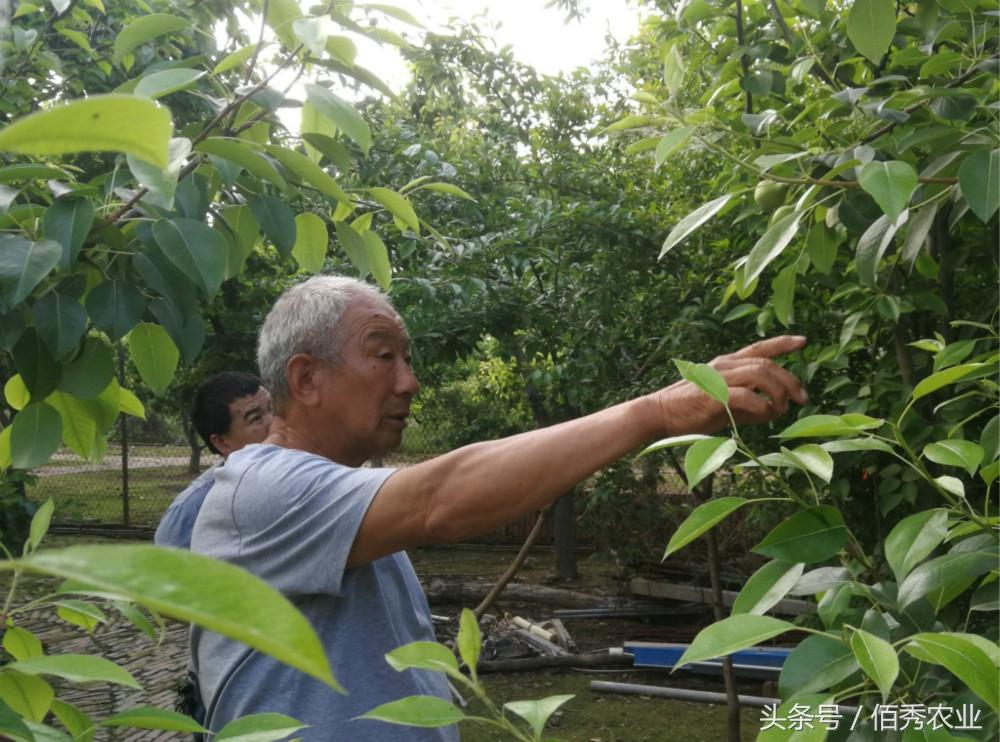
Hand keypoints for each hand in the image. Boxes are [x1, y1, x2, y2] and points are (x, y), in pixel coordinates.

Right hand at [653, 336, 807, 434]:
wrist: (659, 414)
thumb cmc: (692, 411)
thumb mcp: (726, 404)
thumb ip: (750, 403)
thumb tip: (775, 409)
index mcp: (727, 363)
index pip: (758, 348)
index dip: (782, 343)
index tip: (803, 342)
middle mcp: (724, 365)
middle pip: (766, 363)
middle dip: (790, 380)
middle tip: (802, 398)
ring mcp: (718, 378)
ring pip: (760, 374)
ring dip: (778, 391)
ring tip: (782, 408)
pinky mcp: (713, 395)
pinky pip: (746, 395)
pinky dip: (761, 405)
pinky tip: (764, 414)